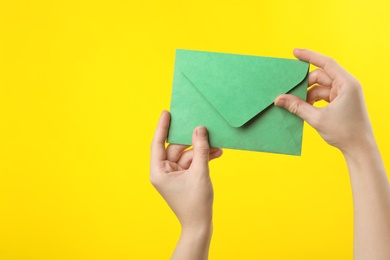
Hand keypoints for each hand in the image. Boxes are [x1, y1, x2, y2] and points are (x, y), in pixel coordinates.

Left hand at [150, 110, 222, 230]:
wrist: (200, 226)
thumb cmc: (196, 203)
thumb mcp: (200, 172)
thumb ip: (201, 149)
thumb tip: (200, 129)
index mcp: (159, 171)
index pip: (158, 143)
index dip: (162, 127)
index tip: (166, 112)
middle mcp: (164, 171)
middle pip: (177, 148)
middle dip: (192, 140)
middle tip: (203, 127)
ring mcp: (174, 175)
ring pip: (187, 155)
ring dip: (201, 150)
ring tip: (217, 144)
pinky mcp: (184, 178)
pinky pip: (192, 162)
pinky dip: (202, 158)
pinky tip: (216, 153)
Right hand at [275, 49, 373, 154]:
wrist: (359, 148)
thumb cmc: (344, 132)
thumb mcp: (317, 118)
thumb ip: (297, 107)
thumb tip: (279, 99)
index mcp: (347, 84)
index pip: (326, 63)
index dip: (309, 56)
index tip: (295, 52)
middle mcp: (347, 85)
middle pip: (321, 76)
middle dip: (305, 83)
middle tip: (289, 90)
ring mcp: (345, 93)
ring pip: (321, 86)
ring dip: (308, 94)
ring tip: (296, 103)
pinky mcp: (341, 101)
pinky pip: (324, 94)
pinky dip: (313, 99)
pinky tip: (304, 107)